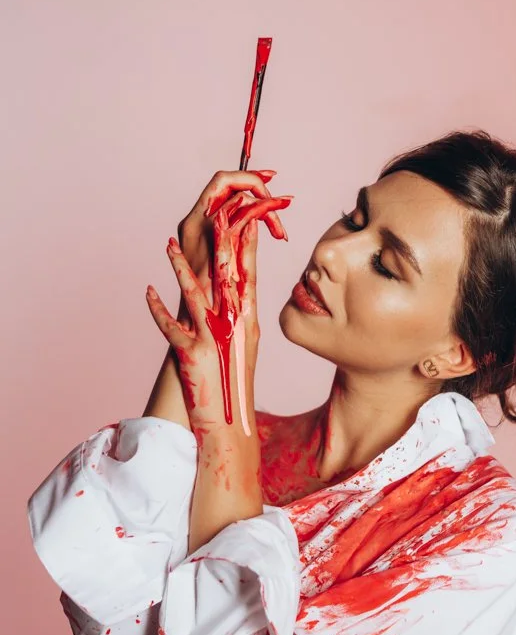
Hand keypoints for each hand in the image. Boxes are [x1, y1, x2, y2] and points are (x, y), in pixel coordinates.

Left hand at [146, 187, 291, 444]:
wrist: (228, 419)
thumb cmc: (236, 379)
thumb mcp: (246, 341)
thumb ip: (242, 311)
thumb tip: (238, 283)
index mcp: (248, 320)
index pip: (249, 276)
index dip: (247, 246)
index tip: (244, 219)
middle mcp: (232, 326)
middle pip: (227, 277)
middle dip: (222, 244)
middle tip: (218, 215)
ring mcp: (210, 337)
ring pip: (195, 295)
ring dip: (180, 268)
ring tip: (168, 245)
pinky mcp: (189, 352)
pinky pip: (170, 326)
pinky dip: (157, 308)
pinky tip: (148, 291)